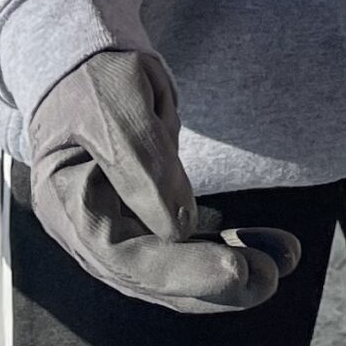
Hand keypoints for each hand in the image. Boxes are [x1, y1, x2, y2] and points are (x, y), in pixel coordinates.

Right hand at [21, 49, 300, 312]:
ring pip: (171, 266)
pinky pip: (183, 243)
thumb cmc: (96, 77)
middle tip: (270, 278)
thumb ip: (145, 167)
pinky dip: (223, 246)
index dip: (179, 270)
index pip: (121, 257)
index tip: (235, 269)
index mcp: (65, 204)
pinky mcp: (142, 217)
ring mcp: (114, 225)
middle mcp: (86, 228)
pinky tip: (265, 246)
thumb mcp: (118, 106)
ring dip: (226, 271)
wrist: (87, 61)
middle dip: (211, 284)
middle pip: (148, 276)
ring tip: (281, 263)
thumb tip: (180, 228)